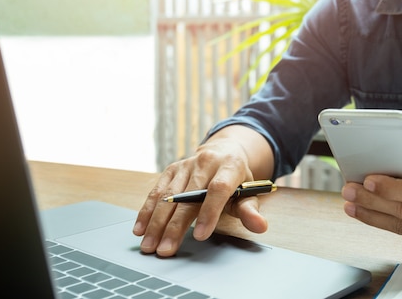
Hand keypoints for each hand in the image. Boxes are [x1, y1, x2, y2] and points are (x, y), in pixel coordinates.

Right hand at [133, 128, 271, 256]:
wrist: (225, 151)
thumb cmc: (237, 178)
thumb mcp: (249, 192)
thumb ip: (250, 210)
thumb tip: (260, 226)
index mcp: (229, 166)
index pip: (218, 189)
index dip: (209, 212)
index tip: (200, 236)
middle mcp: (205, 162)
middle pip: (187, 196)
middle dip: (175, 225)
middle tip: (166, 250)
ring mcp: (186, 165)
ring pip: (168, 195)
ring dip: (156, 222)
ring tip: (150, 245)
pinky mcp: (171, 169)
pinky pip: (156, 191)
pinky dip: (147, 211)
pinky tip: (141, 229)